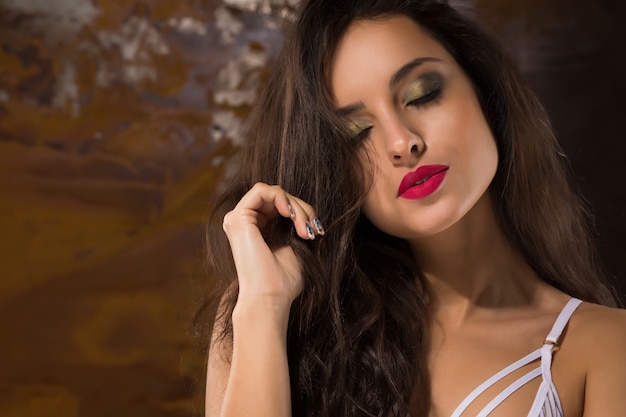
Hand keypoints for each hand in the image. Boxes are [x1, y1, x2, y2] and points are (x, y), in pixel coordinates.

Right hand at [222, 182, 323, 313]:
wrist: (270, 298)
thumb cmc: (283, 280)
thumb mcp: (295, 245)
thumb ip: (297, 224)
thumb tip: (309, 210)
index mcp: (256, 229)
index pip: (281, 205)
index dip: (302, 211)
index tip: (316, 231)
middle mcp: (244, 222)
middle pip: (278, 197)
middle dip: (302, 209)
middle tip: (313, 230)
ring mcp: (238, 219)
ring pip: (273, 193)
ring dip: (295, 205)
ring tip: (304, 228)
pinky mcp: (237, 217)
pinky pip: (261, 190)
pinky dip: (281, 197)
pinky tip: (290, 214)